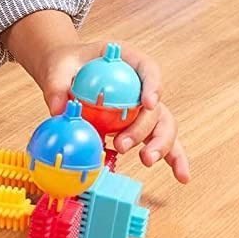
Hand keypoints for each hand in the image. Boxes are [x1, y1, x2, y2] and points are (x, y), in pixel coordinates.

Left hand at [0, 10, 190, 182]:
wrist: (67, 74)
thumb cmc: (67, 66)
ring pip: (164, 125)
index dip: (153, 86)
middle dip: (145, 128)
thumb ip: (56, 85)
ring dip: (160, 145)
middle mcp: (142, 84)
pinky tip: (182, 176)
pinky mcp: (141, 125)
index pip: (148, 70)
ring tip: (146, 160)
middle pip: (156, 105)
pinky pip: (160, 141)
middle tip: (122, 145)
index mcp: (128, 60)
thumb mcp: (58, 68)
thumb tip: (57, 110)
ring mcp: (143, 107)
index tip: (147, 103)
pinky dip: (172, 158)